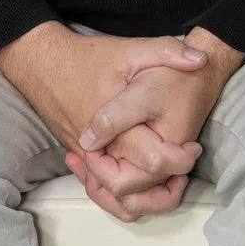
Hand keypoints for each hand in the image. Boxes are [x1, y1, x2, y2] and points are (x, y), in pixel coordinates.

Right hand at [0, 25, 209, 221]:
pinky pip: (99, 190)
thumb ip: (167, 51)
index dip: (181, 159)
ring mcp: (86, 156)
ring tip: (169, 181)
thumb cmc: (90, 57)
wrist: (44, 63)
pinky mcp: (79, 157)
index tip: (194, 146)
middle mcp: (98, 148)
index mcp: (115, 124)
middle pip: (136, 185)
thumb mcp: (132, 48)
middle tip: (185, 166)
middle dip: (166, 185)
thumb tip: (200, 59)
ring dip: (145, 198)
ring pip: (116, 197)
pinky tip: (141, 184)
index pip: (153, 159)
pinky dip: (120, 195)